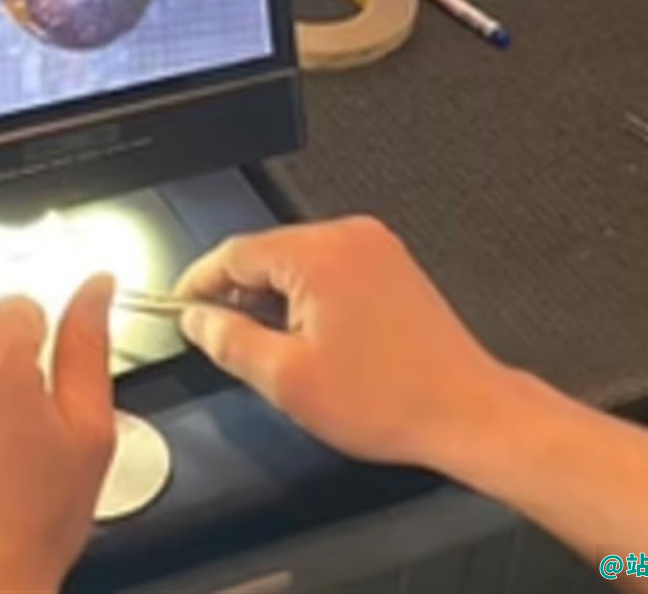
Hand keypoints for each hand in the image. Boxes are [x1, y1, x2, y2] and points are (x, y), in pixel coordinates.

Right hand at [176, 217, 508, 471]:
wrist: (465, 411)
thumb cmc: (392, 399)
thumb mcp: (287, 380)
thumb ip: (229, 342)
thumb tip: (197, 321)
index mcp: (319, 254)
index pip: (234, 252)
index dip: (199, 282)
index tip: (182, 306)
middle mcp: (348, 237)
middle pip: (266, 253)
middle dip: (239, 295)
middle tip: (224, 340)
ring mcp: (374, 247)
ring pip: (297, 262)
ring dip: (275, 298)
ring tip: (278, 351)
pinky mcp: (390, 265)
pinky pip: (330, 268)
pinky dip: (309, 296)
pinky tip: (312, 340)